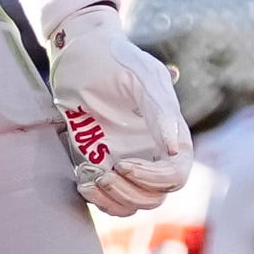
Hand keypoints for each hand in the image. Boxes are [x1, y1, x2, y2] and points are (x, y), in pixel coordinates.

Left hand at [44, 0, 191, 216]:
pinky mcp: (101, 162)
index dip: (157, 179)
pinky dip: (99, 200)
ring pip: (135, 202)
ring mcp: (127, 157)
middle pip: (157, 195)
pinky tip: (83, 181)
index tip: (126, 165)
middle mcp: (151, 149)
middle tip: (107, 171)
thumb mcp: (140, 76)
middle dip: (133, 191)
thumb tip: (175, 150)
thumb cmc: (113, 58)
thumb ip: (160, 109)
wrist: (76, 51)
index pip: (177, 174)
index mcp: (169, 131)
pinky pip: (110, 198)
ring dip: (115, 199)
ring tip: (93, 179)